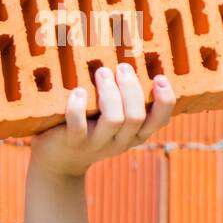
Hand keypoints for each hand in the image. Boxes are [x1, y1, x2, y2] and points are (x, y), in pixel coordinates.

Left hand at [30, 63, 175, 177]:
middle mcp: (119, 142)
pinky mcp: (72, 142)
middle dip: (131, 88)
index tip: (159, 77)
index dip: (164, 99)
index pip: (160, 120)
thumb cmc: (89, 130)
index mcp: (135, 134)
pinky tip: (78, 91)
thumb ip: (123, 101)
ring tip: (102, 73)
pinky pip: (78, 125)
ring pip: (114, 119)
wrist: (58, 162)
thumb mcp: (112, 120)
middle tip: (122, 67)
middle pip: (136, 116)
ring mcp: (95, 144)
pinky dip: (78, 106)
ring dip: (110, 93)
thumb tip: (128, 61)